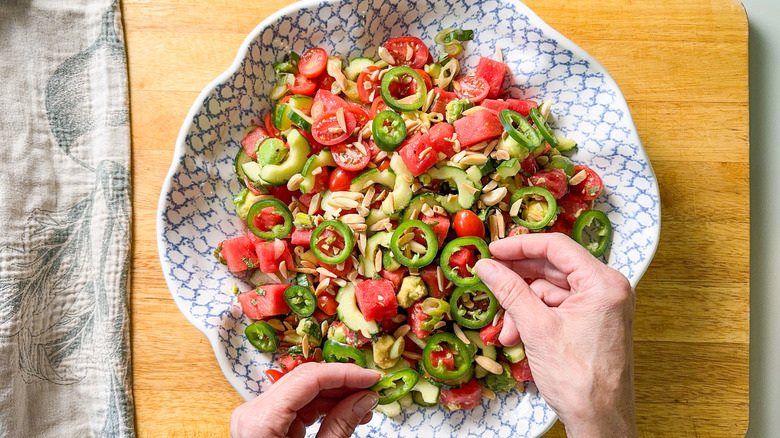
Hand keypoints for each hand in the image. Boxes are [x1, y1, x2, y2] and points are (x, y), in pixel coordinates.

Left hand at [230, 362, 381, 437]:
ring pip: (304, 394)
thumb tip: (364, 398)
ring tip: (366, 405)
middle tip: (373, 388)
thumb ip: (341, 426)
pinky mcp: (267, 427)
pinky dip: (324, 410)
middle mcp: (254, 413)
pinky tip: (349, 412)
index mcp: (260, 420)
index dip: (344, 374)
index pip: (308, 379)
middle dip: (343, 384)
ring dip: (337, 397)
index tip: (371, 377)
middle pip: (305, 383)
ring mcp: (258, 419)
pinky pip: (299, 410)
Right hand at [474, 233, 636, 437]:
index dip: (520, 246)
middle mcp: (608, 290)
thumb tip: (488, 267)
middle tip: (491, 279)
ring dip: (524, 307)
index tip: (494, 250)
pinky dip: (535, 319)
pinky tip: (519, 335)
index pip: (556, 247)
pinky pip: (558, 308)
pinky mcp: (593, 323)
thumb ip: (510, 291)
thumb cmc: (581, 381)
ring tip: (507, 331)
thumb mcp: (536, 328)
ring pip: (551, 291)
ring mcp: (601, 307)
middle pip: (553, 269)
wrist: (599, 420)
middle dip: (519, 283)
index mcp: (603, 283)